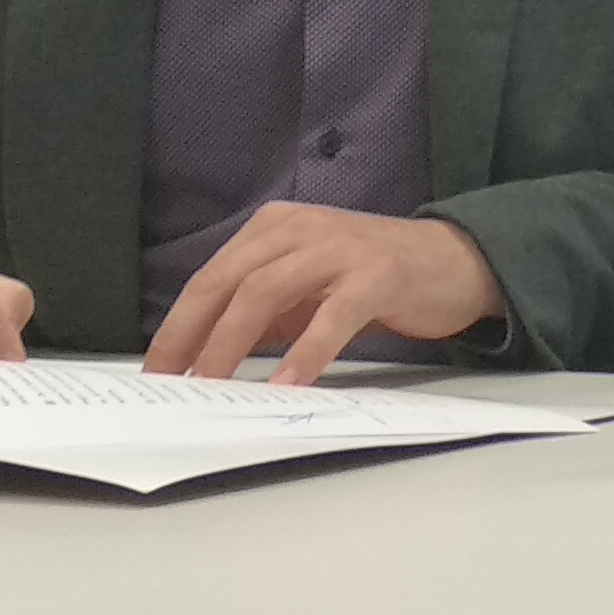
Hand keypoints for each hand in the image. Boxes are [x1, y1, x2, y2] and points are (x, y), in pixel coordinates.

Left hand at [144, 203, 504, 385]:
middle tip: (172, 382)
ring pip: (265, 293)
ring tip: (213, 386)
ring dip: (231, 344)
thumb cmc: (375, 279)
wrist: (455, 261)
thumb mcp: (308, 289)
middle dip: (191, 335)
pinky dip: (305, 353)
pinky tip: (288, 385)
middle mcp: (301, 228)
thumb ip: (264, 313)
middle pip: (228, 282)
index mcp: (276, 227)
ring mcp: (339, 249)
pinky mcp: (376, 276)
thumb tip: (209, 356)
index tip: (158, 369)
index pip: (212, 277)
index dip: (179, 325)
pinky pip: (330, 317)